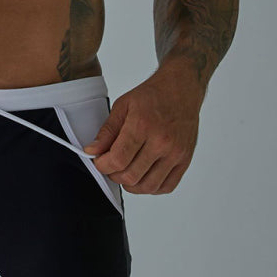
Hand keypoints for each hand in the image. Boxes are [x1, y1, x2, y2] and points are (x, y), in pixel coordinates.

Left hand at [82, 69, 204, 194]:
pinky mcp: (185, 159)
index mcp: (143, 126)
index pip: (118, 160)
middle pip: (131, 176)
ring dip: (131, 185)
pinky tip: (143, 176)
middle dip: (114, 175)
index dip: (103, 165)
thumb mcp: (122, 106)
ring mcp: (176, 153)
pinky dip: (151, 188)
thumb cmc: (153, 95)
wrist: (182, 88)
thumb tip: (92, 152)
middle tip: (112, 165)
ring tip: (126, 172)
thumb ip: (106, 132)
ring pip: (148, 186)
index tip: (100, 161)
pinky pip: (166, 186)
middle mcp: (162, 142)